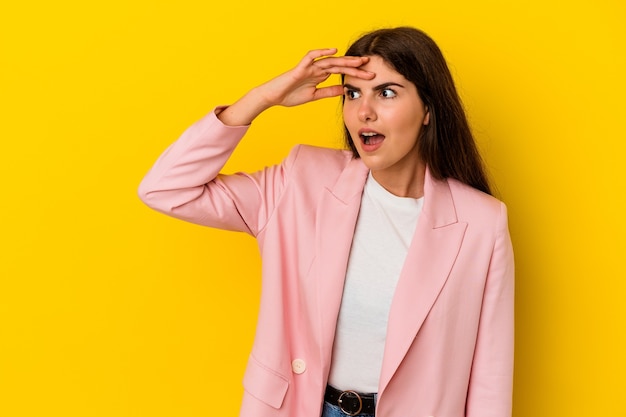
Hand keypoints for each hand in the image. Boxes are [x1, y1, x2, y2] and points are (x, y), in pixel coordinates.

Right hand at [218, 49, 374, 125]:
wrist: (273, 97)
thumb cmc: (290, 96)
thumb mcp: (314, 96)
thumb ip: (328, 92)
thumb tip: (344, 90)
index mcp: (320, 76)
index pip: (342, 73)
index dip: (355, 74)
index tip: (370, 77)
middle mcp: (317, 69)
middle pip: (340, 65)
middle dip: (355, 66)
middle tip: (371, 67)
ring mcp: (309, 67)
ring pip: (330, 61)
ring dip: (345, 60)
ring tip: (358, 61)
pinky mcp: (300, 67)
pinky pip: (311, 56)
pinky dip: (322, 52)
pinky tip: (333, 51)